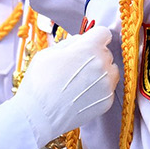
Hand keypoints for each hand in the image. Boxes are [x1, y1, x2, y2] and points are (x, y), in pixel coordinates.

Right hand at [13, 27, 119, 146]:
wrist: (39, 115)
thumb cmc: (40, 82)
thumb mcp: (48, 53)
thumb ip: (70, 43)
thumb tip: (81, 40)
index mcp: (89, 47)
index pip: (104, 33)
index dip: (95, 37)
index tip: (89, 43)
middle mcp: (103, 64)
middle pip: (106, 53)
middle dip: (94, 56)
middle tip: (77, 67)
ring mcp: (107, 84)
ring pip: (110, 71)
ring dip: (100, 72)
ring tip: (81, 82)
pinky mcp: (107, 101)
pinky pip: (107, 88)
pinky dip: (98, 89)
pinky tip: (82, 94)